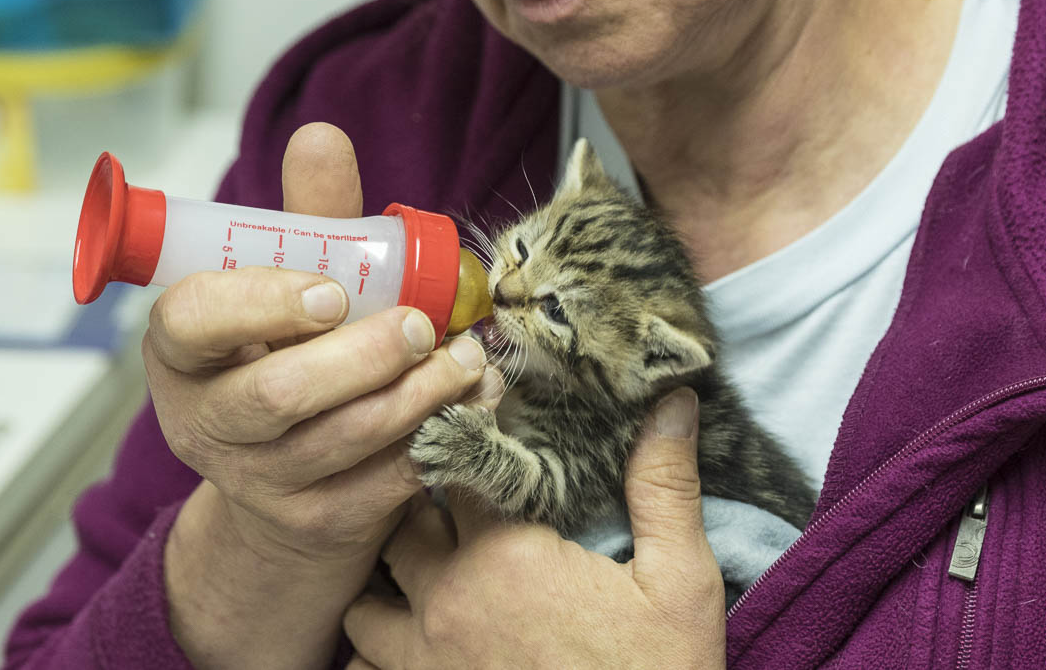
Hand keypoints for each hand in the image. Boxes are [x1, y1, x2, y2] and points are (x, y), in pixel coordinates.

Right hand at [150, 123, 503, 668]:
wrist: (293, 480)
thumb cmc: (290, 355)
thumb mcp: (289, 286)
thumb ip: (307, 220)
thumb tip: (322, 136)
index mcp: (184, 354)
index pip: (190, 320)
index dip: (260, 303)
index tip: (330, 291)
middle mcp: (207, 423)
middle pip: (278, 394)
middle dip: (364, 355)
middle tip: (423, 326)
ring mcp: (259, 482)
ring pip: (342, 439)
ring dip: (419, 393)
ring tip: (466, 358)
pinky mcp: (318, 522)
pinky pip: (385, 482)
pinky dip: (438, 436)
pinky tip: (470, 401)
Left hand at [343, 388, 725, 669]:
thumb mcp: (679, 581)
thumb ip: (665, 487)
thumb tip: (674, 401)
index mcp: (507, 555)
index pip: (458, 469)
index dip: (470, 448)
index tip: (482, 438)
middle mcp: (449, 602)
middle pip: (402, 526)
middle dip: (425, 512)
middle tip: (463, 511)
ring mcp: (425, 662)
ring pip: (366, 602)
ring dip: (390, 584)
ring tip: (431, 579)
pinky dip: (377, 654)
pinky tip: (418, 643)